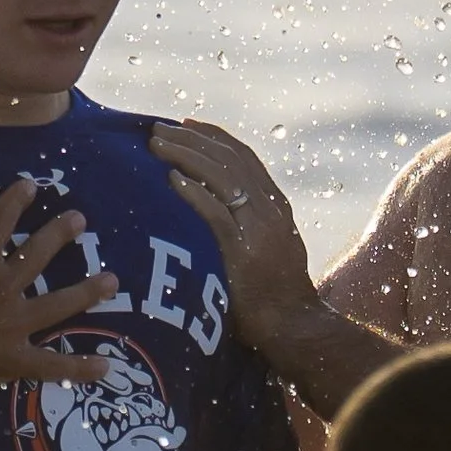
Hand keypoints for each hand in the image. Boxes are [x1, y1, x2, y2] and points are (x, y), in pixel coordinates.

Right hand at [0, 156, 126, 401]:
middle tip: (80, 220)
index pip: (1, 220)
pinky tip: (106, 364)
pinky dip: (78, 366)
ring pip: (58, 304)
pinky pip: (52, 365)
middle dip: (60, 235)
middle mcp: (2, 287)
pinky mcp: (13, 360)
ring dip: (87, 291)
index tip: (31, 186)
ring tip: (112, 280)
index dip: (16, 201)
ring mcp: (13, 326)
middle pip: (38, 255)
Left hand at [151, 120, 320, 346]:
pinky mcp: (245, 252)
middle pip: (228, 159)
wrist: (294, 327)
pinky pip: (216, 214)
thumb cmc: (274, 294)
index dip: (214, 136)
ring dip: (186, 155)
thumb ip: (250, 224)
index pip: (243, 157)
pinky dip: (194, 192)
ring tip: (156, 145)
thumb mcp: (270, 248)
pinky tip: (171, 179)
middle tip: (159, 128)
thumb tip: (219, 206)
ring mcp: (259, 229)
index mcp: (275, 205)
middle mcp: (270, 210)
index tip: (186, 123)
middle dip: (192, 139)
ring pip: (221, 177)